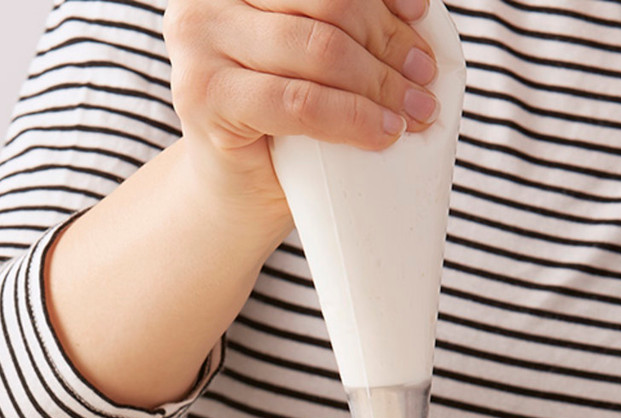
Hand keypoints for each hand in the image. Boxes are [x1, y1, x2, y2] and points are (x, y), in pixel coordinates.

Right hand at [164, 0, 439, 203]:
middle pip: (327, 0)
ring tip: (413, 109)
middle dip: (386, 38)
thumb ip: (333, 25)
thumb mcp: (307, 58)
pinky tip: (384, 132)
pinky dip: (352, 118)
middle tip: (423, 75)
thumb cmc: (278, 126)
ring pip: (319, 49)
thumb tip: (414, 10)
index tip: (418, 12)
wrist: (235, 196)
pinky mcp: (204, 98)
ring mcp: (198, 44)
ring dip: (379, 82)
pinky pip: (300, 102)